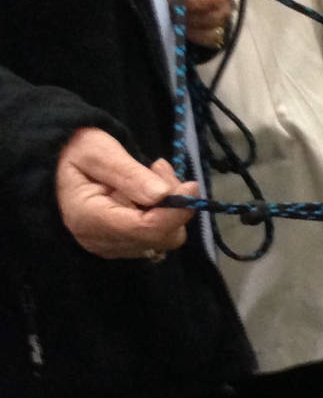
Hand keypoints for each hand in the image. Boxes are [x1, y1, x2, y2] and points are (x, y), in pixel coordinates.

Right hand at [54, 127, 197, 259]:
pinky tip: (150, 190)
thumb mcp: (98, 150)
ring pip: (165, 237)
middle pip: (161, 236)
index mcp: (88, 219)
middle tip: (159, 168)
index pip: (145, 228)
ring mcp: (113, 247)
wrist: (56, 163)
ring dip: (170, 206)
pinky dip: (164, 213)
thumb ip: (129, 173)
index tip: (191, 186)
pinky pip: (159, 236)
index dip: (175, 210)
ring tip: (151, 172)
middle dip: (173, 203)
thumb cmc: (73, 151)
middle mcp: (101, 241)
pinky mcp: (124, 245)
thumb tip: (163, 194)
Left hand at [155, 0, 230, 46]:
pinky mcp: (215, 34)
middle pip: (212, 17)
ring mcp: (223, 21)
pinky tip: (179, 25)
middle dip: (186, 14)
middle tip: (167, 7)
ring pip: (209, 31)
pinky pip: (206, 41)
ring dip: (186, 25)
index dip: (193, 0)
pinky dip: (190, 35)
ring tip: (172, 14)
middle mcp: (228, 4)